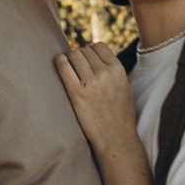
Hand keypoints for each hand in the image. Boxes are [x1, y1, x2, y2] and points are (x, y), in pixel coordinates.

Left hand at [56, 37, 147, 169]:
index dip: (90, 51)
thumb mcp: (125, 87)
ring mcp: (90, 82)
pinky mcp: (76, 93)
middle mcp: (105, 73)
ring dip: (69, 59)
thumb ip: (113, 70)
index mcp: (118, 70)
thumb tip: (97, 55)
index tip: (86, 60)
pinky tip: (60, 64)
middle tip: (77, 68)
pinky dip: (60, 62)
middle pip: (84, 50)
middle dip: (79, 57)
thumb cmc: (120, 114)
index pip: (98, 46)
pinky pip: (63, 66)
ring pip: (74, 55)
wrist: (115, 138)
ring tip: (69, 69)